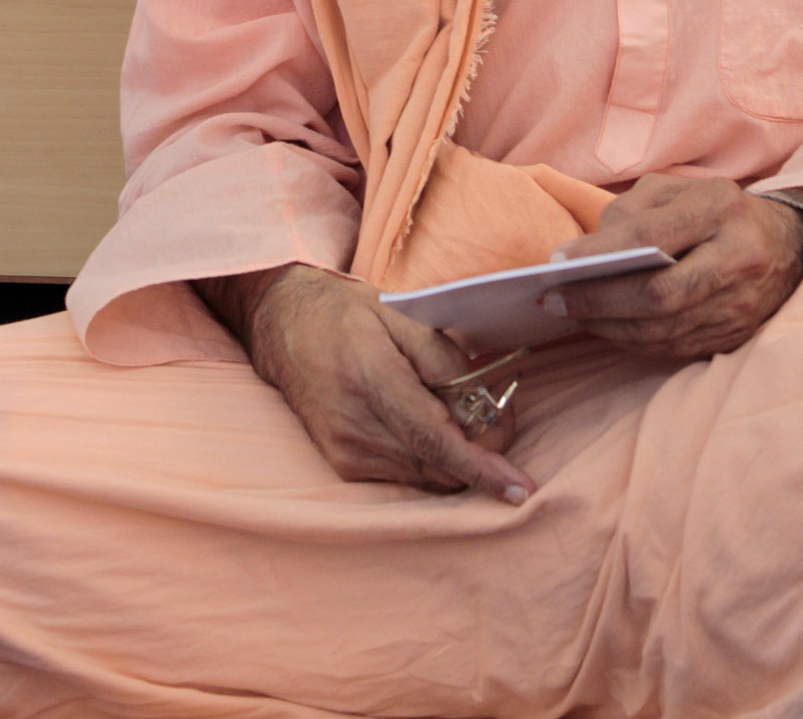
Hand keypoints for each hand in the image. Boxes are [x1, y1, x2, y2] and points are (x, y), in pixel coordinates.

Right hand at [196, 264, 534, 503]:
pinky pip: (405, 476)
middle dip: (481, 452)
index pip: (435, 440)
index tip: (520, 489)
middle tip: (498, 410)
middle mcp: (354, 426)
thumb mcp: (403, 314)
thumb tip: (483, 408)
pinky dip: (429, 457)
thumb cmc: (347, 313)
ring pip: (426, 477)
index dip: (482, 468)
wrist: (282, 324)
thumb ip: (446, 360)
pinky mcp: (342, 464)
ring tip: (458, 408)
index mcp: (371, 379)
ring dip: (456, 455)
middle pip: (439, 466)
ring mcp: (344, 452)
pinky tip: (427, 420)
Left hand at [544, 174, 802, 360]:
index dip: (602, 253)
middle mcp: (736, 260)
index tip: (558, 261)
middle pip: (658, 294)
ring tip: (571, 312)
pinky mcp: (732, 337)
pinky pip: (672, 347)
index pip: (653, 235)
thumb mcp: (680, 189)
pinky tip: (605, 325)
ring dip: (608, 325)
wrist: (787, 246)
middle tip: (554, 298)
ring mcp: (738, 305)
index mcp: (720, 209)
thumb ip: (632, 209)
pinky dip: (631, 339)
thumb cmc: (718, 210)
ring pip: (662, 329)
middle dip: (599, 300)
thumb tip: (583, 251)